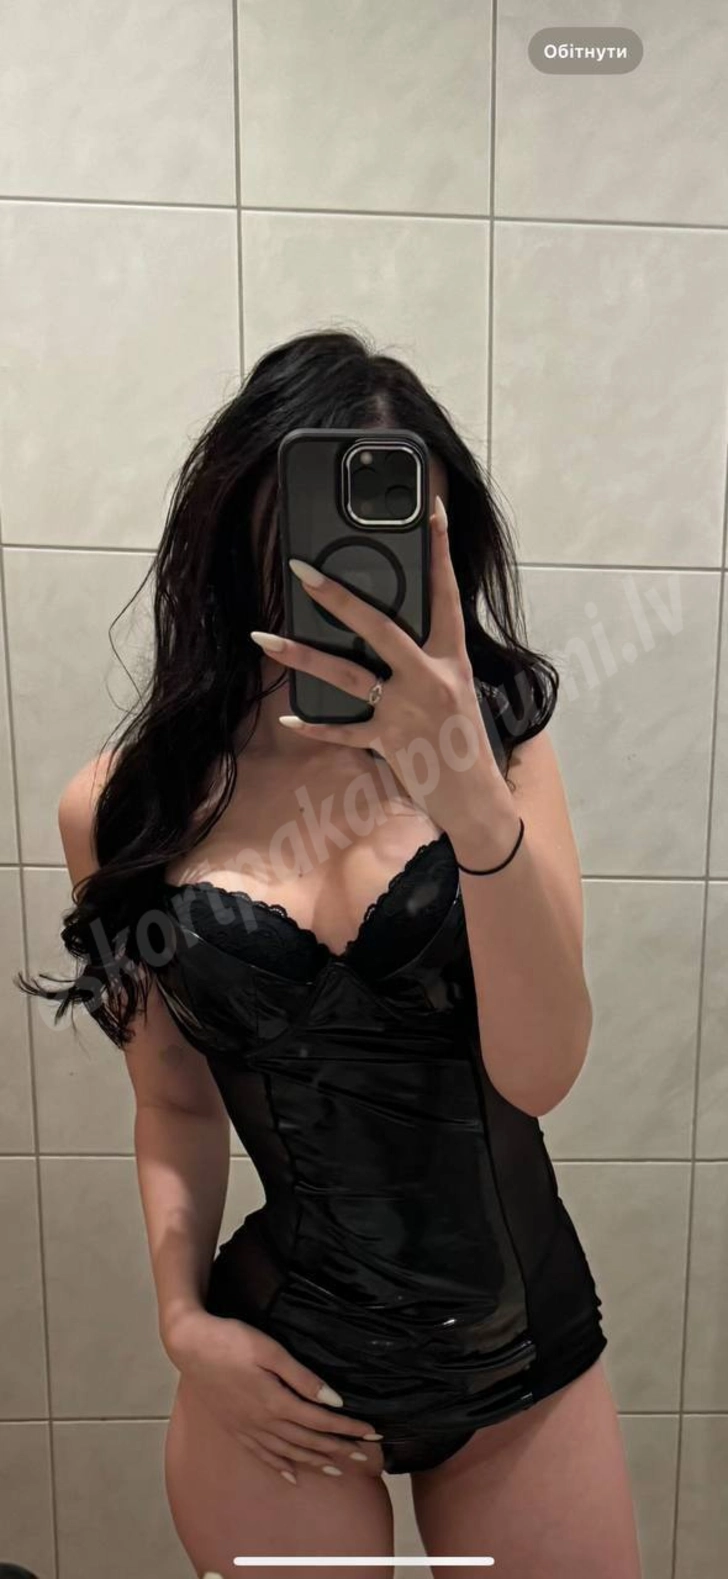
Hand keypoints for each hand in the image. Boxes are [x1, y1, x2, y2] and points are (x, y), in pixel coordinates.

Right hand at [165, 1307, 380, 1481]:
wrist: (189, 1346)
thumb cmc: (230, 1340)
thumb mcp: (269, 1350)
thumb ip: (301, 1377)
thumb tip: (332, 1399)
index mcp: (275, 1402)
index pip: (320, 1420)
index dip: (347, 1428)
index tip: (370, 1432)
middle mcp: (263, 1422)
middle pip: (308, 1441)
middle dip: (339, 1448)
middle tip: (364, 1457)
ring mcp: (247, 1428)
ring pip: (288, 1452)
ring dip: (315, 1461)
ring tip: (338, 1469)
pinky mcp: (235, 1428)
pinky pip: (262, 1455)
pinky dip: (280, 1466)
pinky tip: (292, 1475)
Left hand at [252, 496, 505, 837]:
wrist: (477, 800)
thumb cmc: (465, 742)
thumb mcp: (457, 690)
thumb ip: (428, 660)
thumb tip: (387, 632)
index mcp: (453, 659)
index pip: (447, 595)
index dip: (440, 552)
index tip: (431, 511)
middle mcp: (430, 678)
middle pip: (379, 628)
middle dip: (337, 598)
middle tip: (302, 572)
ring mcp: (407, 710)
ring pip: (347, 674)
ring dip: (301, 655)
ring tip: (265, 637)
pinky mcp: (389, 742)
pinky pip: (343, 731)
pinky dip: (316, 726)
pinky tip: (288, 718)